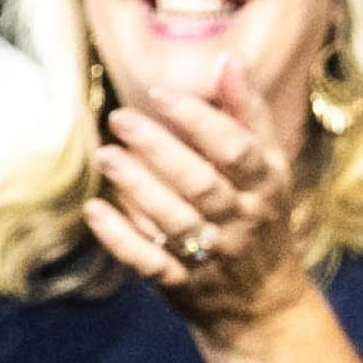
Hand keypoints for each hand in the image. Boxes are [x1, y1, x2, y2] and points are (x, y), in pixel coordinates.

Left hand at [88, 61, 315, 344]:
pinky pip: (151, 262)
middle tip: (120, 118)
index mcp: (265, 185)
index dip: (200, 120)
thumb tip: (227, 60)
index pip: (236, 150)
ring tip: (105, 155)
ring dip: (138, 187)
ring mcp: (214, 254)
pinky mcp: (184, 283)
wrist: (266, 302)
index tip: (160, 92)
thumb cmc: (261, 216)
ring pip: (176, 221)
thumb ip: (247, 114)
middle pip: (202, 184)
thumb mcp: (268, 166)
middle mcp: (242, 219)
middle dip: (161, 150)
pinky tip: (94, 210)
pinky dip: (121, 238)